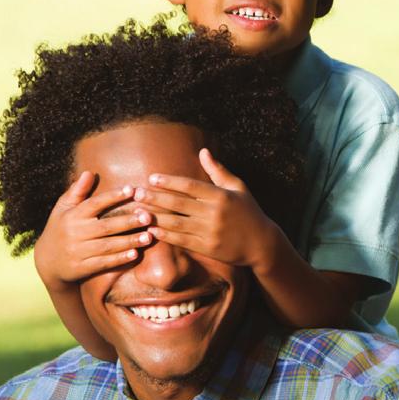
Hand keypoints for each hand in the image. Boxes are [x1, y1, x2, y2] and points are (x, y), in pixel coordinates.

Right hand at [35, 171, 152, 289]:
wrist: (46, 262)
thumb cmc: (60, 228)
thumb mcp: (63, 208)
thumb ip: (77, 191)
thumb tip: (89, 172)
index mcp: (72, 216)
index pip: (94, 203)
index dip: (113, 196)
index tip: (132, 189)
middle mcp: (75, 233)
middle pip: (105, 226)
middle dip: (128, 222)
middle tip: (148, 216)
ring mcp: (78, 252)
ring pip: (107, 246)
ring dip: (129, 241)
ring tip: (148, 236)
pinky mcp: (82, 268)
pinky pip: (103, 263)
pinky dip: (119, 259)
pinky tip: (135, 254)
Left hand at [136, 148, 279, 269]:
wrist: (261, 243)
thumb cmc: (249, 211)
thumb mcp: (238, 187)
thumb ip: (218, 170)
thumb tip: (203, 151)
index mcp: (221, 196)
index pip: (190, 186)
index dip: (170, 181)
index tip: (152, 177)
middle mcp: (214, 213)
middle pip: (179, 204)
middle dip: (156, 198)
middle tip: (137, 192)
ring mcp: (210, 232)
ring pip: (177, 223)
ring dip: (156, 216)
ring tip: (139, 211)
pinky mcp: (208, 248)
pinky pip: (182, 241)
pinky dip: (166, 235)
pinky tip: (152, 229)